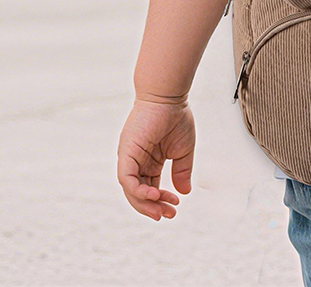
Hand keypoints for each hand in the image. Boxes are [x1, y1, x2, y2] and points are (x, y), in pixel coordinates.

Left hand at [117, 98, 194, 219]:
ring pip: (131, 190)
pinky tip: (154, 195)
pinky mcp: (126, 153)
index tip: (175, 207)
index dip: (161, 200)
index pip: (150, 188)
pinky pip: (127, 178)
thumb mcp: (183, 150)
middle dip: (153, 207)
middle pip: (138, 193)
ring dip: (145, 203)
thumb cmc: (176, 116)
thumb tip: (184, 193)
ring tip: (162, 209)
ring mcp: (129, 157)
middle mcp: (136, 161)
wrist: (169, 95)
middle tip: (169, 215)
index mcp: (148, 160)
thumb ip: (182, 171)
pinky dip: (138, 190)